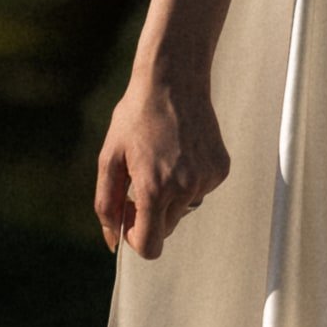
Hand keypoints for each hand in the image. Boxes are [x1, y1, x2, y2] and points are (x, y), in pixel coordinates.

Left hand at [94, 72, 229, 259]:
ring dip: (170, 195)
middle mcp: (185, 188)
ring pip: (183, 209)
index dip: (134, 237)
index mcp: (155, 189)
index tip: (128, 214)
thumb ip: (106, 204)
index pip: (149, 247)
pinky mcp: (221, 169)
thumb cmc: (137, 116)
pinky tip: (180, 150)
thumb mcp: (109, 157)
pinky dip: (188, 179)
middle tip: (140, 178)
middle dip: (150, 213)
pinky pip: (200, 190)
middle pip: (165, 229)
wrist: (173, 80)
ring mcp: (207, 179)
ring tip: (161, 157)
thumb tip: (112, 241)